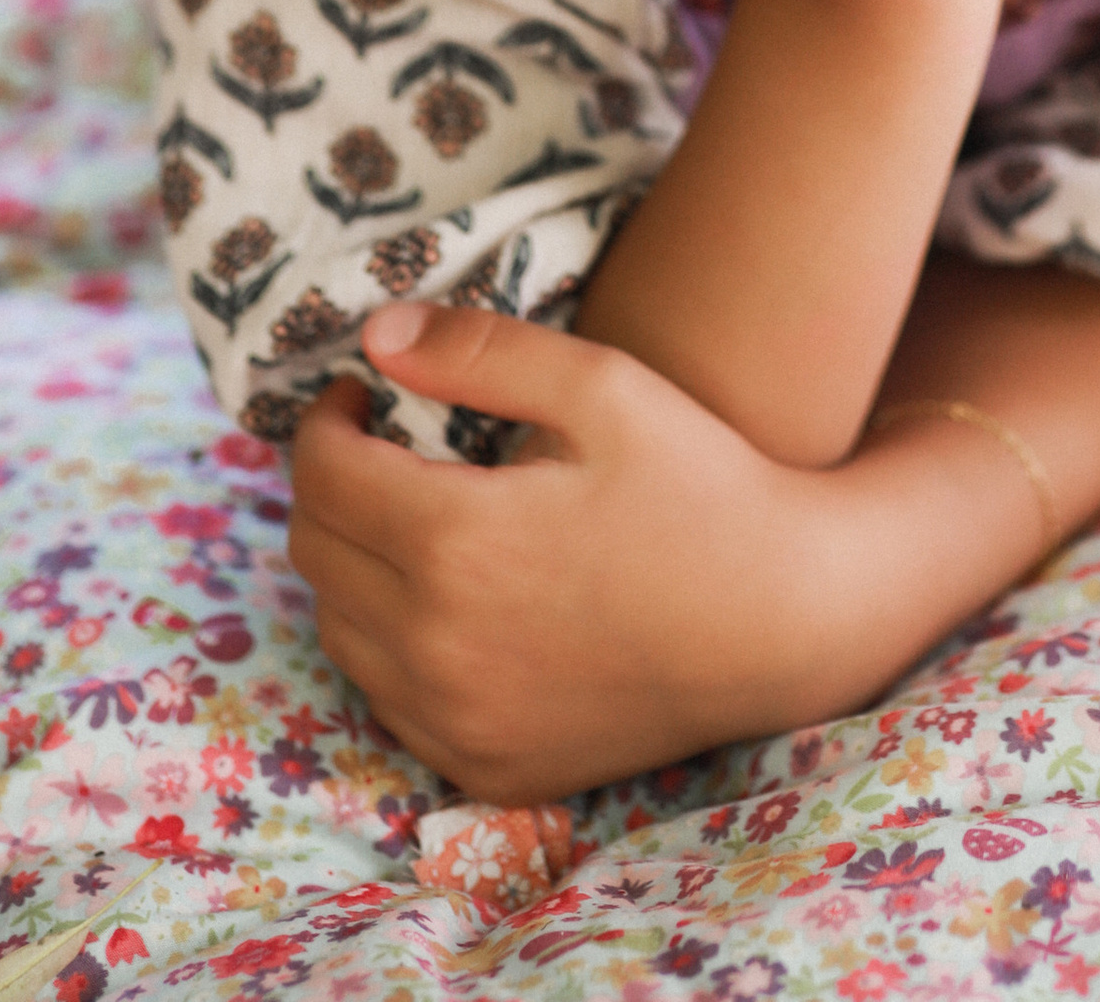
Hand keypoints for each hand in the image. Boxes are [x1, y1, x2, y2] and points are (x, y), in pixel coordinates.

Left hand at [290, 301, 855, 798]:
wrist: (783, 620)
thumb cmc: (700, 485)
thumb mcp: (603, 386)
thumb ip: (480, 351)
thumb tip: (376, 334)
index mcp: (456, 540)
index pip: (321, 476)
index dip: (324, 421)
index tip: (360, 394)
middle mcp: (438, 643)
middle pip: (316, 554)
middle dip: (329, 485)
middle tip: (379, 446)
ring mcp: (458, 718)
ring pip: (339, 633)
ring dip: (352, 565)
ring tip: (410, 518)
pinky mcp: (484, 766)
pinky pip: (388, 701)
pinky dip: (390, 644)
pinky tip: (446, 601)